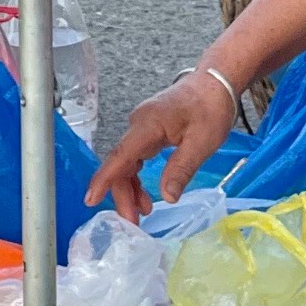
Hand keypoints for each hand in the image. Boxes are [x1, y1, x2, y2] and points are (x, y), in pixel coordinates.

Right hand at [85, 67, 236, 221]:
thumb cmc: (211, 108)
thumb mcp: (202, 142)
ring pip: (126, 163)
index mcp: (148, 125)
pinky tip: (145, 196)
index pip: (120, 156)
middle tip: (132, 222)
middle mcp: (138, 125)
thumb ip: (181, 168)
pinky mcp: (148, 131)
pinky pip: (134, 158)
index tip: (90, 199)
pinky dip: (137, 178)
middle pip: (120, 164)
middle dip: (122, 194)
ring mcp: (141, 128)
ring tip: (142, 213)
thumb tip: (167, 197)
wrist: (215, 84)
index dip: (104, 179)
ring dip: (129, 189)